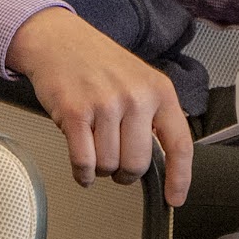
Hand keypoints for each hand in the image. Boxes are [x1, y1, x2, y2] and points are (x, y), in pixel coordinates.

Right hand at [6, 3, 194, 203]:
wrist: (58, 40)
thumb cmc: (97, 62)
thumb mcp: (140, 80)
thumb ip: (153, 116)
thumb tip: (164, 162)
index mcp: (159, 91)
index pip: (179, 144)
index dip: (180, 178)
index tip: (175, 198)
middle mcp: (136, 97)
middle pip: (138, 164)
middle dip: (125, 174)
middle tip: (117, 165)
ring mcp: (105, 105)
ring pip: (109, 165)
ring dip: (100, 168)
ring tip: (95, 148)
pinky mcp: (75, 113)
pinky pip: (84, 162)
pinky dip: (83, 173)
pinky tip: (83, 169)